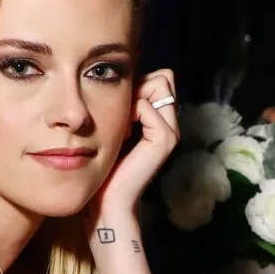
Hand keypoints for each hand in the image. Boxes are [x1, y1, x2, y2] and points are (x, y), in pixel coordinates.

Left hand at [93, 69, 179, 218]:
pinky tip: (121, 133)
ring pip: (160, 84)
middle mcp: (170, 123)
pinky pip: (147, 106)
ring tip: (120, 123)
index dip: (136, 83)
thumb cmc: (103, 163)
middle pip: (163, 77)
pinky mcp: (164, 140)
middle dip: (137, 86)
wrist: (106, 198)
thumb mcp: (113, 125)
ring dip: (133, 97)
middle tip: (119, 113)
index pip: (158, 78)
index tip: (117, 106)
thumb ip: (124, 102)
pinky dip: (130, 112)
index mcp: (159, 119)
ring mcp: (170, 131)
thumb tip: (118, 75)